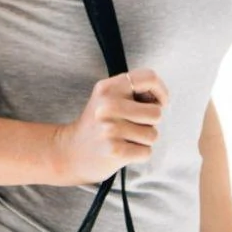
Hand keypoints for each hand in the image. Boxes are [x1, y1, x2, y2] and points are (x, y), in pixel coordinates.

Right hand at [48, 68, 168, 185]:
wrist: (70, 152)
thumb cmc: (97, 125)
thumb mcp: (108, 98)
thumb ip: (133, 92)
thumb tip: (161, 99)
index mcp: (108, 87)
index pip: (150, 77)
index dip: (161, 91)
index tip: (159, 102)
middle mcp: (108, 105)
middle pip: (156, 112)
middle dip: (150, 122)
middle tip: (132, 125)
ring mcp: (110, 129)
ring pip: (153, 135)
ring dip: (143, 140)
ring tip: (124, 138)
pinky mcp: (115, 151)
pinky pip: (146, 152)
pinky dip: (138, 154)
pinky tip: (122, 150)